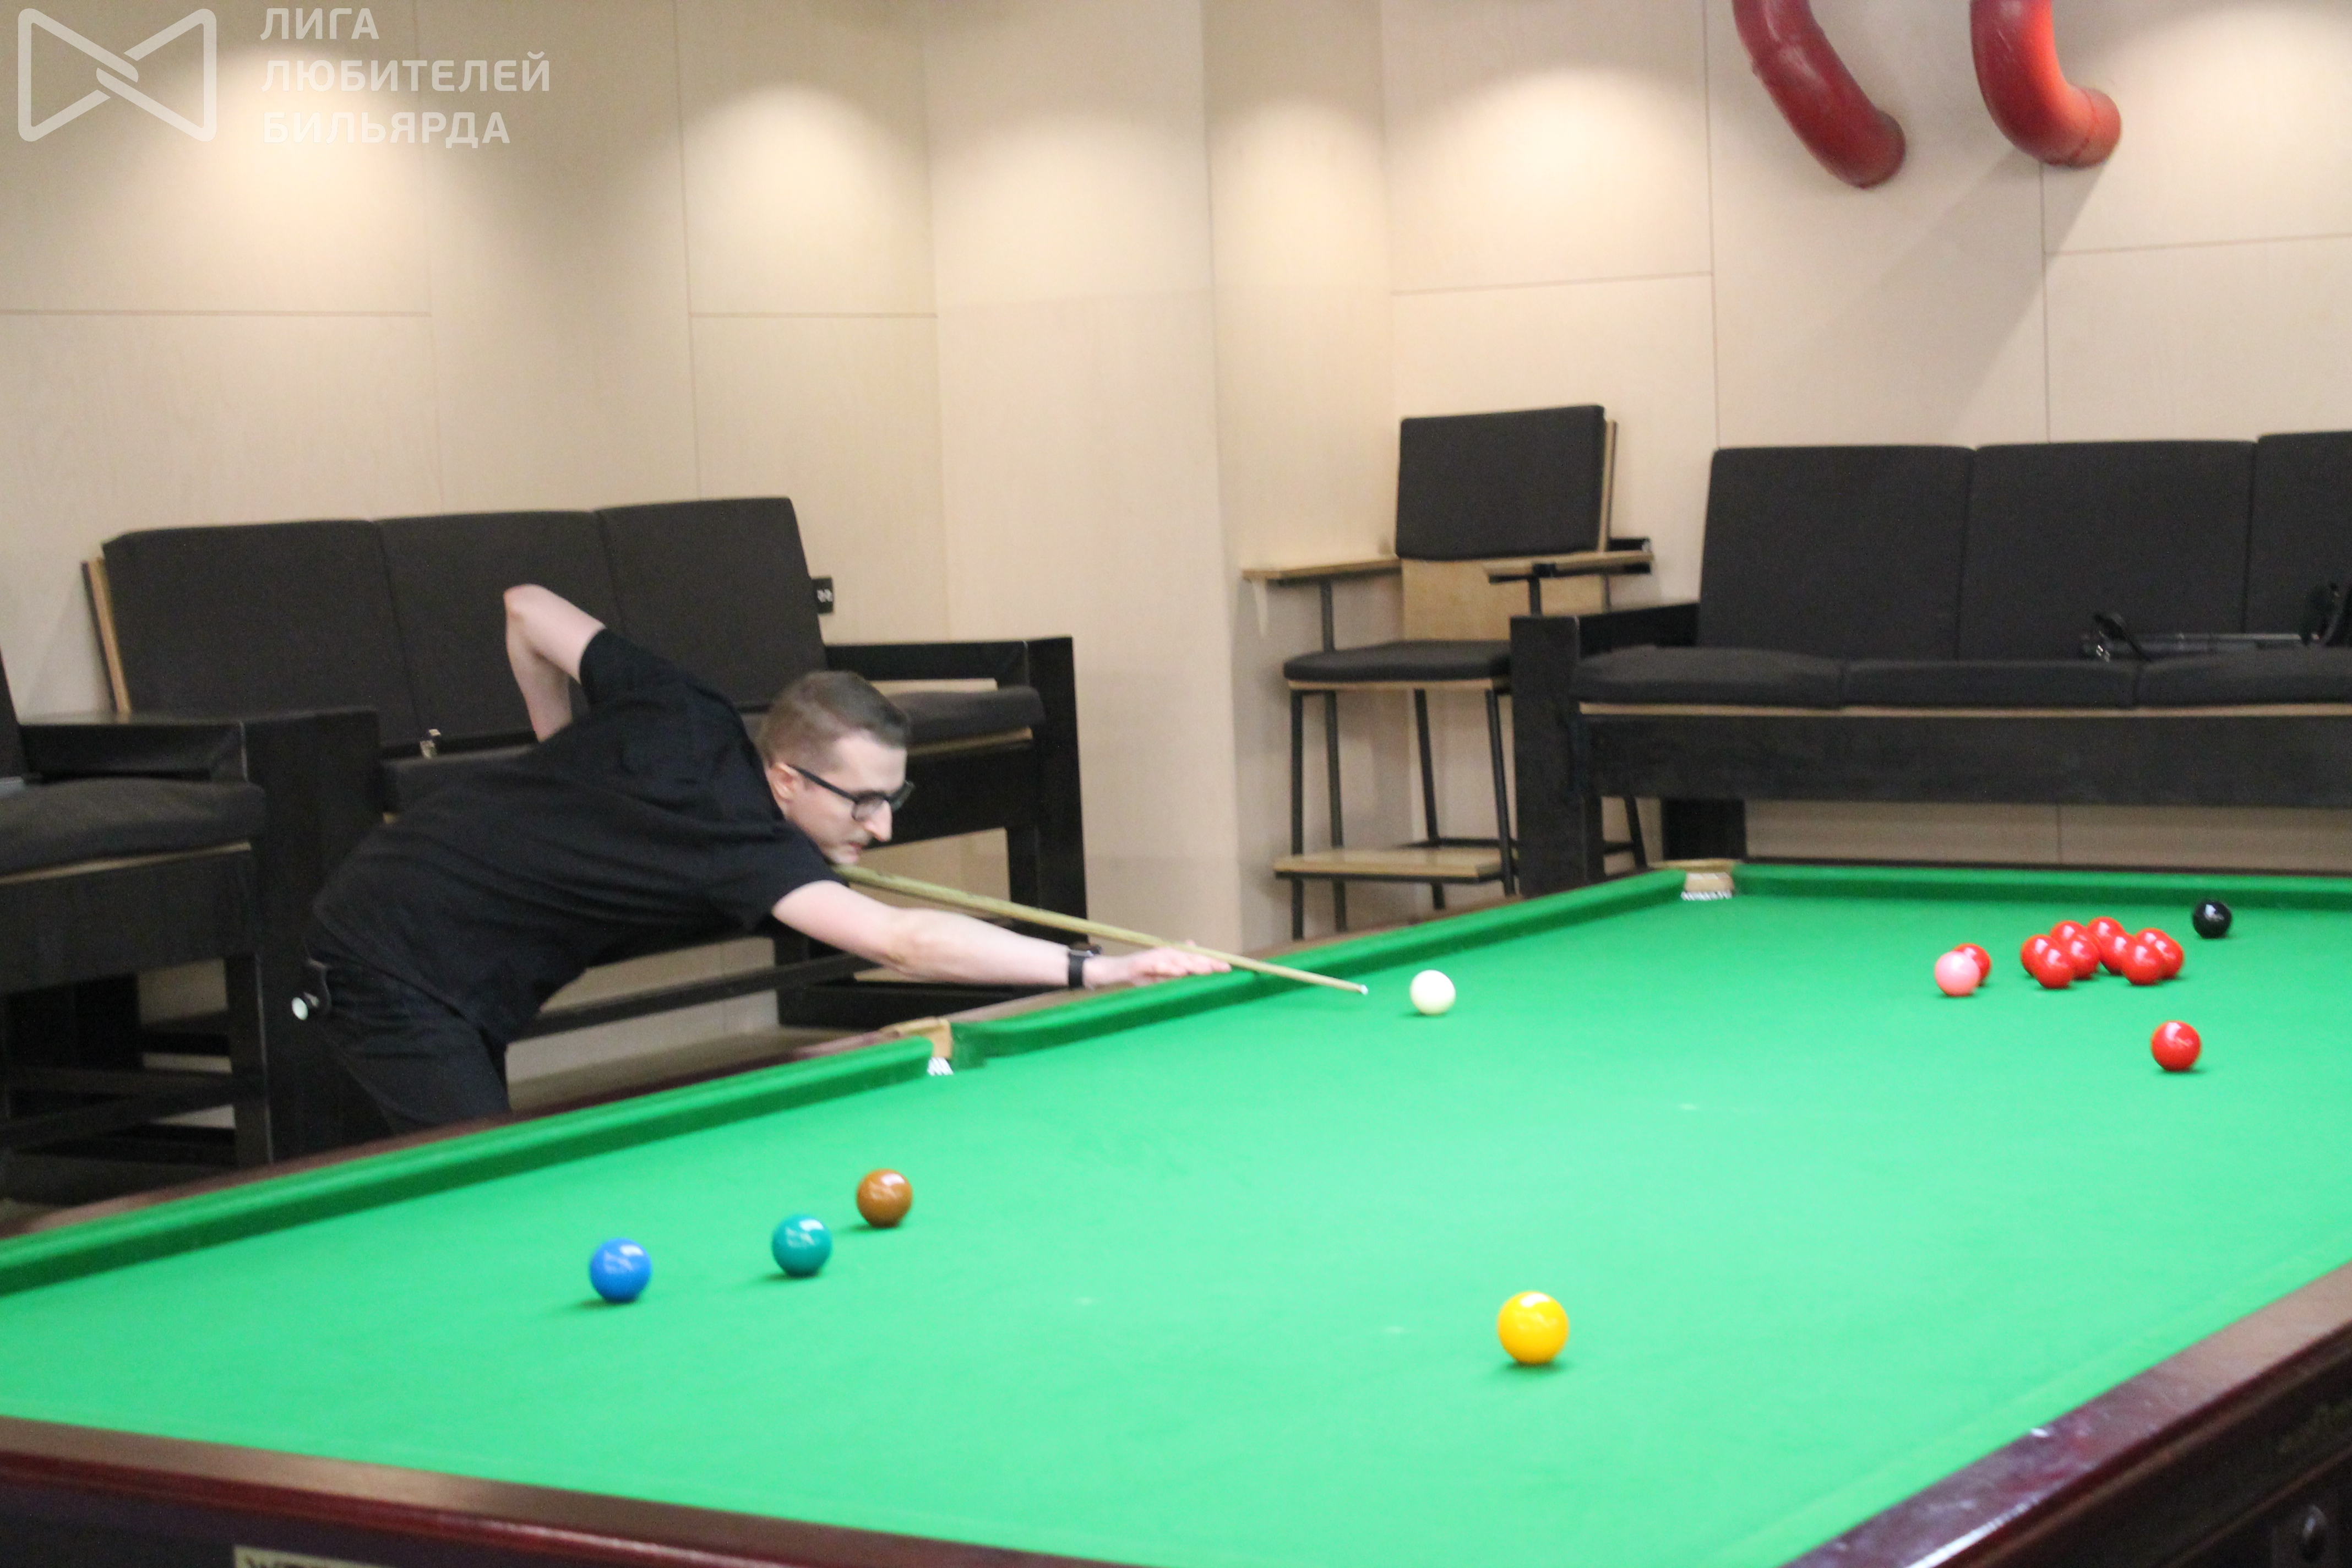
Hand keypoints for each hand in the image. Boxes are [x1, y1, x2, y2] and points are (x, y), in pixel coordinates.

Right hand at [1093, 947, 1227, 986]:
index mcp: (1173, 956)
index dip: (1211, 961)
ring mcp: (1155, 958)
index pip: (1195, 958)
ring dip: (1193, 964)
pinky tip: (1181, 971)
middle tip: (1223, 967)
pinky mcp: (1144, 964)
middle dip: (1207, 963)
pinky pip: (1159, 966)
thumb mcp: (1164, 971)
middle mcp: (1167, 954)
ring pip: (1177, 960)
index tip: (1228, 967)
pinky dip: (1170, 968)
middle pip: (1190, 957)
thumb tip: (1193, 949)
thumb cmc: (1142, 972)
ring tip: (1207, 969)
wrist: (1117, 970)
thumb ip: (1179, 966)